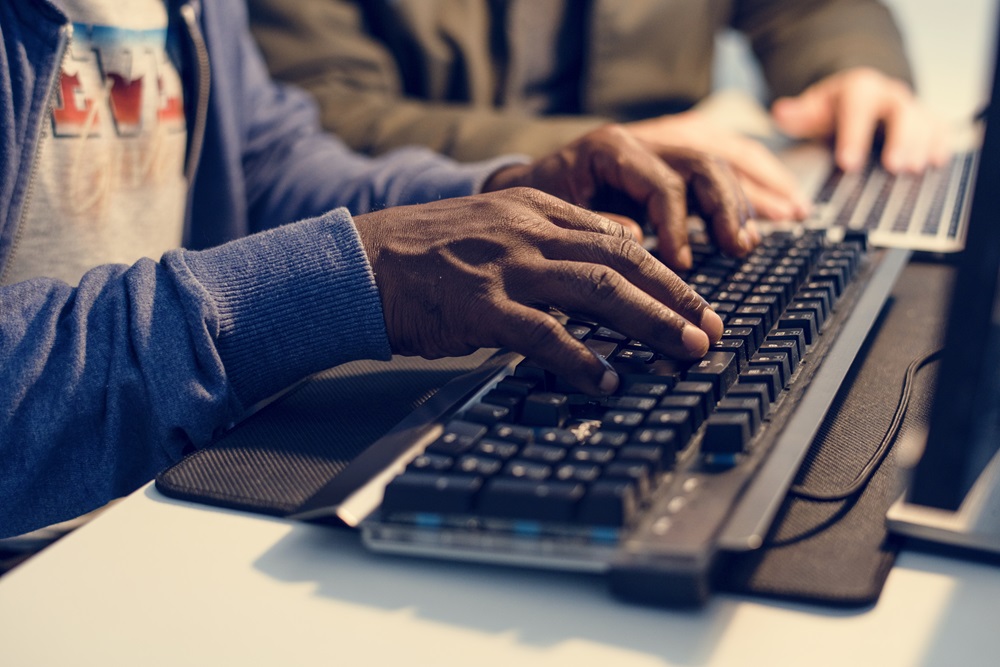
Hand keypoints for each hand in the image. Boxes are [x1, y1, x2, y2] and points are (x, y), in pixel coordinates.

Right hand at [352, 188, 723, 394]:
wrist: (364, 262)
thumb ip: (545, 243)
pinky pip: (543, 334)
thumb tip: (601, 270)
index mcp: (534, 211)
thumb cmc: (428, 254)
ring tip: (686, 349)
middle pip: (621, 261)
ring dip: (650, 322)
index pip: (616, 237)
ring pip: (597, 290)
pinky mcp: (480, 306)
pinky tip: (608, 378)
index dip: (664, 270)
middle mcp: (527, 232)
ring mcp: (506, 267)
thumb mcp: (494, 230)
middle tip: (711, 327)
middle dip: (676, 296)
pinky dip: (581, 358)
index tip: (695, 299)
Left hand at [483, 124, 758, 270]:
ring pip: (723, 158)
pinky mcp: (680, 161)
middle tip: (740, 247)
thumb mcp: (555, 213)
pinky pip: (728, 164)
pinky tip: (785, 207)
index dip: (677, 225)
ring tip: (777, 227)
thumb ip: (596, 225)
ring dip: (752, 195)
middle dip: (729, 206)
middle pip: (703, 162)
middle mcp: (646, 141)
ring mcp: (666, 146)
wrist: (531, 183)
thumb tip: (640, 242)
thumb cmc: (542, 201)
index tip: (681, 265)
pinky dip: (756, 186)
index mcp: (613, 149)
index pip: (663, 182)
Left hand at [771, 67, 951, 173]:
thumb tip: (780, 113)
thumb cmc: (835, 107)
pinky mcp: (924, 120)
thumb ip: (798, 114)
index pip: (858, 108)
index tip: (847, 163)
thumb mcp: (813, 107)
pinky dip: (940, 143)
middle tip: (894, 166)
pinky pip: (938, 128)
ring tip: (914, 169)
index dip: (854, 135)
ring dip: (921, 145)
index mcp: (859, 90)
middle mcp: (888, 96)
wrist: (860, 96)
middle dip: (899, 138)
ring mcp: (909, 108)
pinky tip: (937, 162)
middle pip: (900, 111)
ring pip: (923, 120)